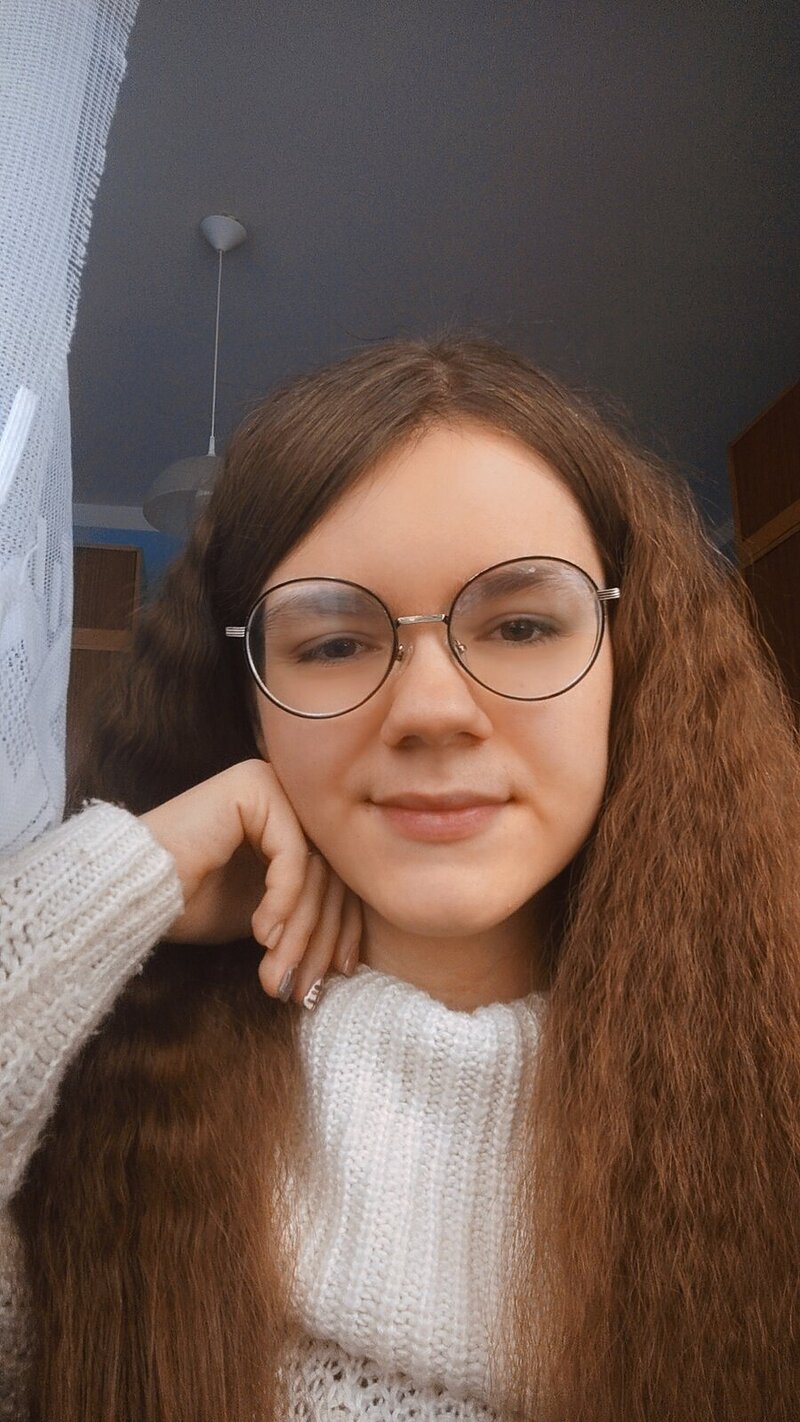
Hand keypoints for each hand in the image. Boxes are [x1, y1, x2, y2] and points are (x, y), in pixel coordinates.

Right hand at [139, 759, 362, 1006]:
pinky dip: (282, 900)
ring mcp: (271, 783)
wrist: (131, 891)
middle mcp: (287, 792)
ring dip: (299, 930)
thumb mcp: (266, 914)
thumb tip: (354, 951)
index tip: (339, 974)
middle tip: (303, 988)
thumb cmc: (189, 903)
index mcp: (292, 818)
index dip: (341, 928)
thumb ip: (308, 912)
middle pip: (330, 871)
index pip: (336, 874)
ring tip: (278, 972)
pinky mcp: (254, 786)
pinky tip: (262, 934)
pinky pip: (292, 854)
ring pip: (316, 866)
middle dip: (317, 938)